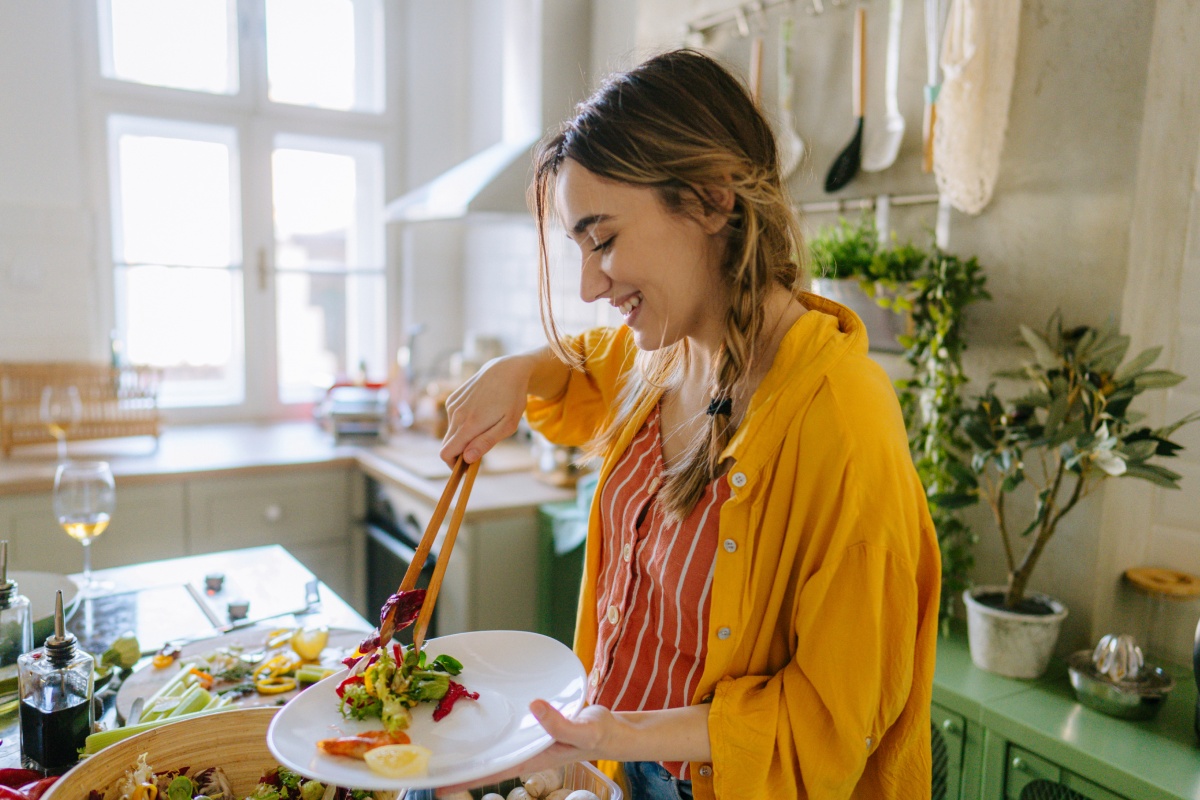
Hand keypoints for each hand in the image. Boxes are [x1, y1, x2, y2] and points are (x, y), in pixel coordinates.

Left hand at [436, 702, 619, 795]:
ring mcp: (526, 738)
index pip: (491, 771)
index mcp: (531, 757)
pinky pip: (505, 727)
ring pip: (493, 745)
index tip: (436, 784)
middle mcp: (523, 750)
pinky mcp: (531, 724)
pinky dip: (490, 726)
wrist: (613, 730)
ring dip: (471, 745)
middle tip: (425, 763)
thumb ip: (559, 722)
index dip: (465, 777)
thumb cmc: (598, 735)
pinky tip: (479, 720)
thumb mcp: (582, 730)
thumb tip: (534, 707)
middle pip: (485, 760)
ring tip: (442, 743)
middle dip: (459, 763)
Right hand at [439, 355, 534, 466]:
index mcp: (469, 424)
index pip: (446, 453)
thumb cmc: (512, 399)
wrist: (506, 370)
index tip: (467, 468)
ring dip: (462, 437)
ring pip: (451, 432)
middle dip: (459, 453)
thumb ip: (486, 443)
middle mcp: (456, 415)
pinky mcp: (452, 398)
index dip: (454, 465)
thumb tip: (467, 458)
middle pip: (447, 445)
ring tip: (485, 426)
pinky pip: (452, 419)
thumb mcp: (507, 425)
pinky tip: (479, 413)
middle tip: (480, 450)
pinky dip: (462, 423)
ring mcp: (452, 405)